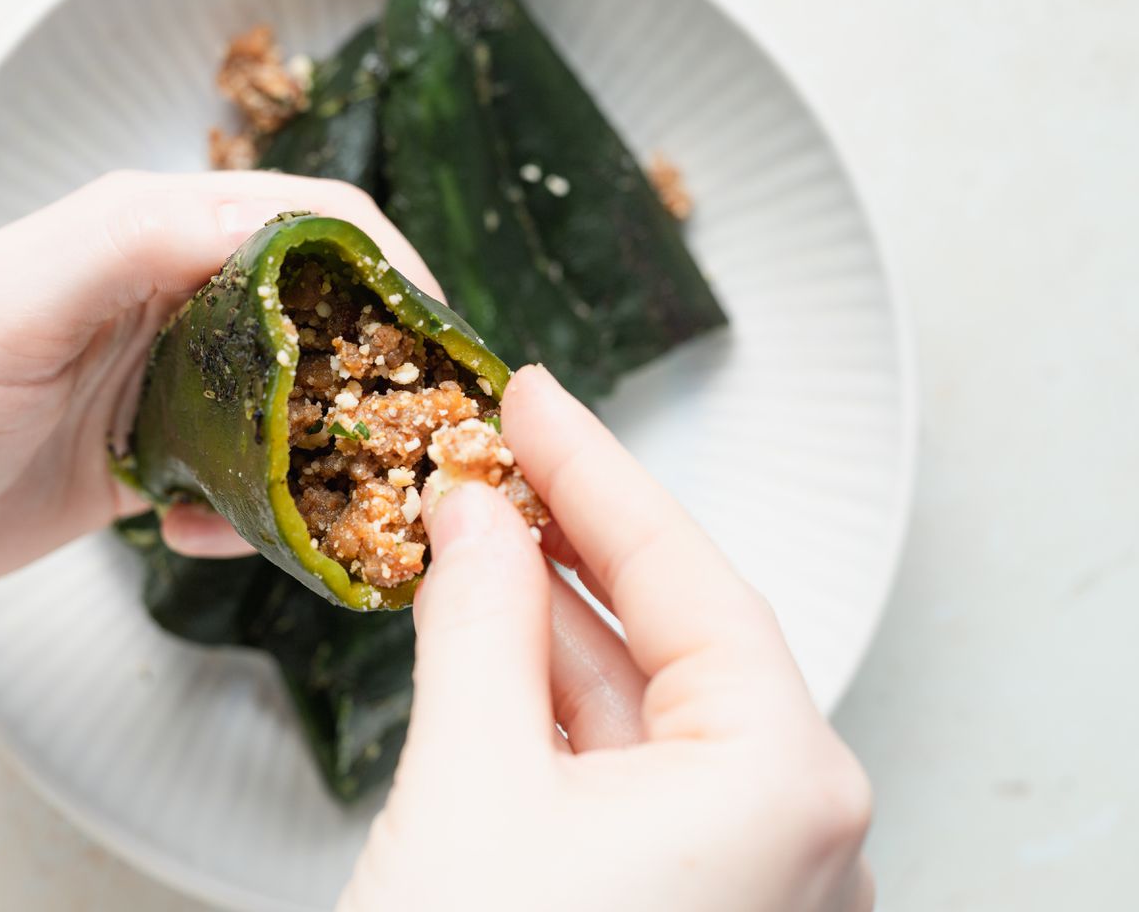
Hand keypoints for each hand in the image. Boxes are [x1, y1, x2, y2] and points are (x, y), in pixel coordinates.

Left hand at [0, 171, 438, 652]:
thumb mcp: (17, 303)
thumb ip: (136, 243)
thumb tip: (277, 224)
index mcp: (145, 234)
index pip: (307, 221)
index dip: (389, 271)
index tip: (442, 343)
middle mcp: (162, 295)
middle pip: (315, 313)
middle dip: (372, 373)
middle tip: (411, 442)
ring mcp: (156, 378)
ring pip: (284, 401)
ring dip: (313, 454)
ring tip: (319, 507)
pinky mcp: (141, 453)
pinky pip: (236, 474)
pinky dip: (246, 510)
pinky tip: (204, 537)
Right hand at [338, 366, 873, 911]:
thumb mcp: (468, 781)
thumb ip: (478, 627)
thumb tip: (475, 521)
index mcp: (781, 787)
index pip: (684, 576)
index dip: (594, 471)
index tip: (532, 404)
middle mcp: (797, 833)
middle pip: (676, 635)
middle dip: (568, 544)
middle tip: (495, 457)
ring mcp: (750, 874)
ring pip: (648, 706)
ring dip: (551, 625)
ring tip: (472, 542)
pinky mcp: (690, 900)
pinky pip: (633, 771)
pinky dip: (559, 708)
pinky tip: (492, 645)